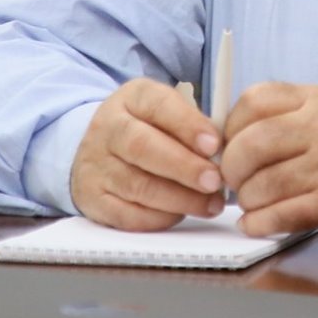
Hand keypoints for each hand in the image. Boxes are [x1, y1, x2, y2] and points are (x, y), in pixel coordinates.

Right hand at [70, 78, 226, 230]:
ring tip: (209, 203)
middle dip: (184, 167)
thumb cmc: (148, 130)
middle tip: (214, 181)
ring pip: (137, 185)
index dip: (188, 125)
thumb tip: (225, 152)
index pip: (159, 105)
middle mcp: (108, 127)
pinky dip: (159, 218)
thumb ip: (194, 126)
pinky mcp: (92, 197)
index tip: (214, 145)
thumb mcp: (168, 113)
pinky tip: (181, 214)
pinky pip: (127, 214)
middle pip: (143, 147)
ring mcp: (95, 164)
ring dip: (179, 199)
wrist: (99, 150)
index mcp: (132, 98)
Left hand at [220, 83, 317, 238]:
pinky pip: (283, 214)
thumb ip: (289, 114)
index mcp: (317, 99)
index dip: (230, 126)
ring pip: (263, 183)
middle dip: (232, 168)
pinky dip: (261, 223)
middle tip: (232, 180)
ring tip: (250, 203)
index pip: (254, 101)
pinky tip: (257, 223)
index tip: (227, 144)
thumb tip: (236, 133)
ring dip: (247, 199)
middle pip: (251, 144)